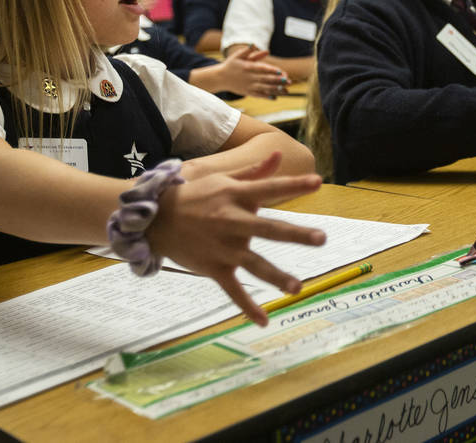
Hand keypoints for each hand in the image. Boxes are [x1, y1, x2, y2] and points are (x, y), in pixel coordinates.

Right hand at [150, 152, 323, 325]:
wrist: (154, 218)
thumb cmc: (195, 195)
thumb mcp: (222, 178)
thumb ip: (254, 171)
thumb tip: (279, 155)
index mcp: (236, 196)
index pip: (271, 188)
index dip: (294, 184)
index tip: (318, 183)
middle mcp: (231, 221)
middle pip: (268, 228)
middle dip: (295, 234)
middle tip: (321, 238)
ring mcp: (223, 247)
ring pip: (254, 264)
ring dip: (276, 276)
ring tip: (296, 288)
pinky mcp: (213, 268)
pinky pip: (232, 290)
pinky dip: (247, 306)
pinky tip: (264, 320)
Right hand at [219, 47, 288, 97]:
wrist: (220, 77)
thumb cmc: (231, 64)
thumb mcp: (239, 55)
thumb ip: (250, 51)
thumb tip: (265, 49)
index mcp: (247, 67)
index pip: (261, 68)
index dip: (271, 70)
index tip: (281, 71)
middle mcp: (249, 77)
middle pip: (265, 79)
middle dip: (277, 81)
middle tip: (288, 81)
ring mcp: (248, 86)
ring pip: (264, 88)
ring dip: (275, 90)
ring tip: (286, 90)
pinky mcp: (247, 92)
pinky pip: (258, 95)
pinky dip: (267, 96)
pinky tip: (275, 97)